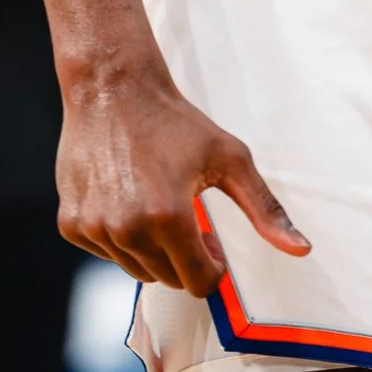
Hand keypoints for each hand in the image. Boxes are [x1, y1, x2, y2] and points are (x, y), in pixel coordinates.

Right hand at [58, 67, 309, 294]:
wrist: (113, 88)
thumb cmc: (176, 121)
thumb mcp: (229, 157)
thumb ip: (264, 208)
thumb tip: (300, 250)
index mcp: (170, 217)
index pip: (199, 282)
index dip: (212, 265)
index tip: (210, 239)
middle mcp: (128, 230)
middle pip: (168, 279)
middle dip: (183, 255)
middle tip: (185, 213)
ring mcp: (95, 228)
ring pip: (135, 269)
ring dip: (151, 247)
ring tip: (155, 201)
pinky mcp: (70, 224)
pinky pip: (105, 251)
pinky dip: (118, 235)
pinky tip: (125, 196)